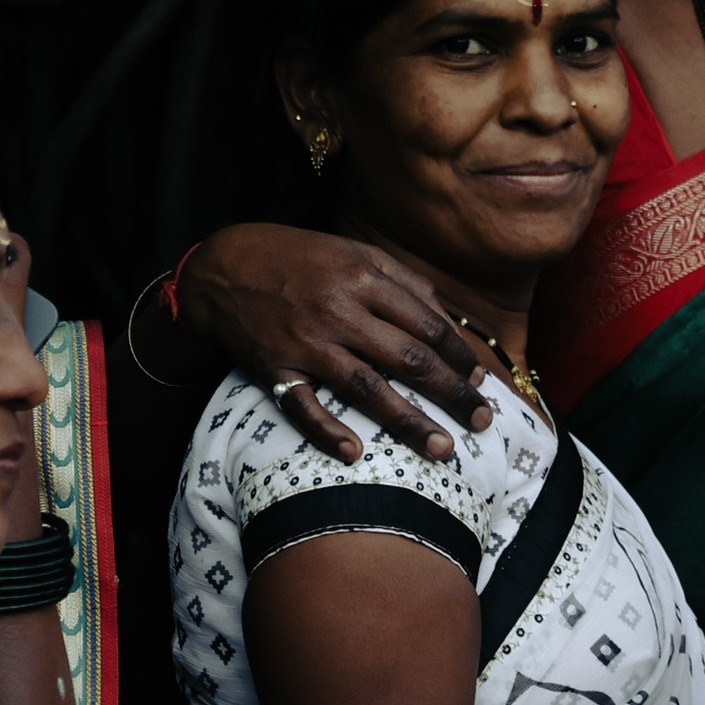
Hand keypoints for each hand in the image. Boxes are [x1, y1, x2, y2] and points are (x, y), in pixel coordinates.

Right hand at [179, 224, 492, 463]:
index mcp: (364, 278)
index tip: (479, 380)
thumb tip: (449, 319)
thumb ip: (403, 281)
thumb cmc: (298, 259)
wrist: (223, 265)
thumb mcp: (353, 252)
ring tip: (443, 448)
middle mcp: (339, 311)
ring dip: (408, 421)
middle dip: (451, 393)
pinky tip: (355, 453)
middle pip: (408, 359)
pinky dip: (327, 430)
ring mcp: (306, 342)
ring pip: (366, 387)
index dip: (459, 356)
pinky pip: (302, 405)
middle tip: (482, 421)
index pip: (427, 324)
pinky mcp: (274, 367)